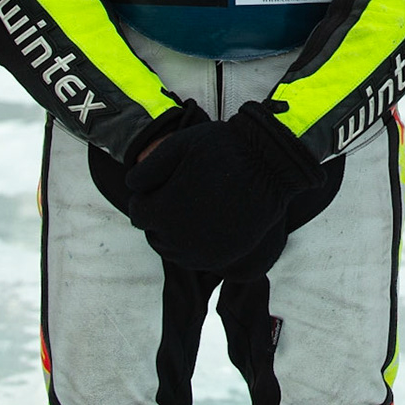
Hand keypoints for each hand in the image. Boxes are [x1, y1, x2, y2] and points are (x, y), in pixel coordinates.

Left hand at [125, 105, 325, 273]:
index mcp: (163, 213)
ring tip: (193, 207)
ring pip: (174, 249)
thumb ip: (147, 169)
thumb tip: (132, 188)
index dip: (146, 197)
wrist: (272, 164)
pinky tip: (207, 222)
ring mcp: (202, 253)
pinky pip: (197, 258)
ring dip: (176, 232)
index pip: (138, 213)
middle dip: (160, 216)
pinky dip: (196, 244)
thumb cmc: (225, 149)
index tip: (161, 185)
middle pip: (154, 234)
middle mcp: (179, 240)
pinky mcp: (223, 258)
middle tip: (178, 194)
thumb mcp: (178, 146)